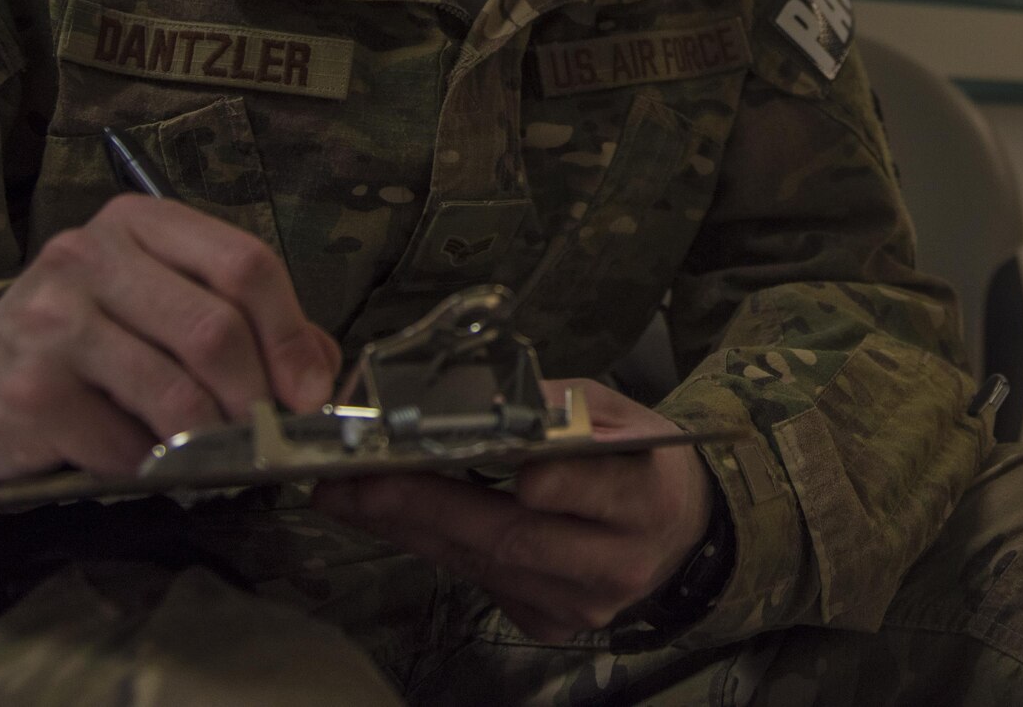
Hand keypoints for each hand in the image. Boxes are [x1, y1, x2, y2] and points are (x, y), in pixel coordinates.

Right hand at [0, 194, 340, 479]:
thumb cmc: (90, 339)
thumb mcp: (164, 303)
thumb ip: (246, 324)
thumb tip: (320, 373)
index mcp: (139, 222)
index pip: (244, 264)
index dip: (291, 335)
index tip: (311, 392)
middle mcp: (89, 256)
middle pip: (215, 330)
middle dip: (258, 397)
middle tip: (268, 435)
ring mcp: (52, 321)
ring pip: (176, 392)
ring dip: (213, 441)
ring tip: (219, 457)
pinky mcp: (28, 392)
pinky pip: (125, 444)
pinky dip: (153, 466)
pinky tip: (148, 462)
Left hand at [313, 379, 713, 642]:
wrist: (676, 532)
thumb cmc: (639, 459)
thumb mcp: (620, 412)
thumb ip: (559, 407)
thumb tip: (483, 398)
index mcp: (646, 496)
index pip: (601, 490)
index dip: (558, 484)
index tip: (518, 470)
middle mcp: (616, 561)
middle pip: (516, 536)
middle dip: (427, 505)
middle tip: (357, 481)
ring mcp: (580, 603)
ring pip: (484, 564)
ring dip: (408, 527)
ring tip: (347, 495)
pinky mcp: (549, 623)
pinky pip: (480, 582)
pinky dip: (433, 546)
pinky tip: (392, 518)